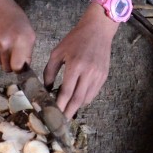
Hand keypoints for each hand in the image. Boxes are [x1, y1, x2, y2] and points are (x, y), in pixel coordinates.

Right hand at [0, 0, 35, 72]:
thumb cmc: (13, 16)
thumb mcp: (27, 30)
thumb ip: (27, 49)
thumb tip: (23, 67)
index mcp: (22, 40)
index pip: (19, 67)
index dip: (20, 68)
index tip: (20, 65)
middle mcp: (7, 45)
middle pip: (8, 68)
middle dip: (11, 64)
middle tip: (12, 53)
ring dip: (2, 56)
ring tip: (3, 40)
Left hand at [43, 3, 120, 118]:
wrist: (98, 30)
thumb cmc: (75, 39)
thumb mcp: (58, 52)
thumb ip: (50, 71)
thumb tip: (47, 88)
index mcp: (75, 66)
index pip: (66, 92)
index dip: (59, 105)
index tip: (52, 114)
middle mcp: (88, 72)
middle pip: (78, 100)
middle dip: (68, 112)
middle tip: (60, 122)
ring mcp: (98, 75)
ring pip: (87, 98)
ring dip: (76, 106)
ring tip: (66, 108)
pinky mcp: (104, 76)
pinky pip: (93, 93)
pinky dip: (84, 98)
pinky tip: (77, 97)